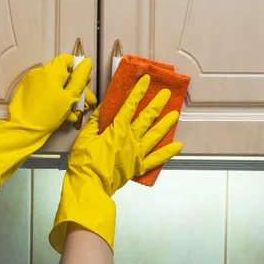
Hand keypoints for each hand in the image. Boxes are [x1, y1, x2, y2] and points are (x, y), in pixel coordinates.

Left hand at [6, 55, 94, 130]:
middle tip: (87, 101)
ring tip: (78, 112)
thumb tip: (87, 62)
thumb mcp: (69, 97)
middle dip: (76, 88)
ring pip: (56, 86)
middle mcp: (40, 73)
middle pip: (63, 75)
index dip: (78, 69)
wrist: (23, 130)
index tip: (85, 82)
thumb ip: (80, 79)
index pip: (67, 60)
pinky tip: (67, 115)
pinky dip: (57, 100)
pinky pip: (47, 93)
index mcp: (50, 70)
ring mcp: (33, 83)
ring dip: (69, 97)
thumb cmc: (48, 113)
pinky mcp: (29, 94)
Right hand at [49, 74, 181, 252]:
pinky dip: (168, 153)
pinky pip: (156, 159)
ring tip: (175, 114)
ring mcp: (137, 153)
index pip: (129, 106)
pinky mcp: (138, 167)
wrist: (89, 184)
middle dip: (157, 104)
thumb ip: (96, 121)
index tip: (146, 79)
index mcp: (117, 130)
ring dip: (166, 124)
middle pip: (147, 118)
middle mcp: (131, 139)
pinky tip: (178, 146)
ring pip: (155, 135)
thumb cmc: (84, 161)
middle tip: (166, 93)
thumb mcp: (85, 136)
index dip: (138, 91)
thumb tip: (104, 107)